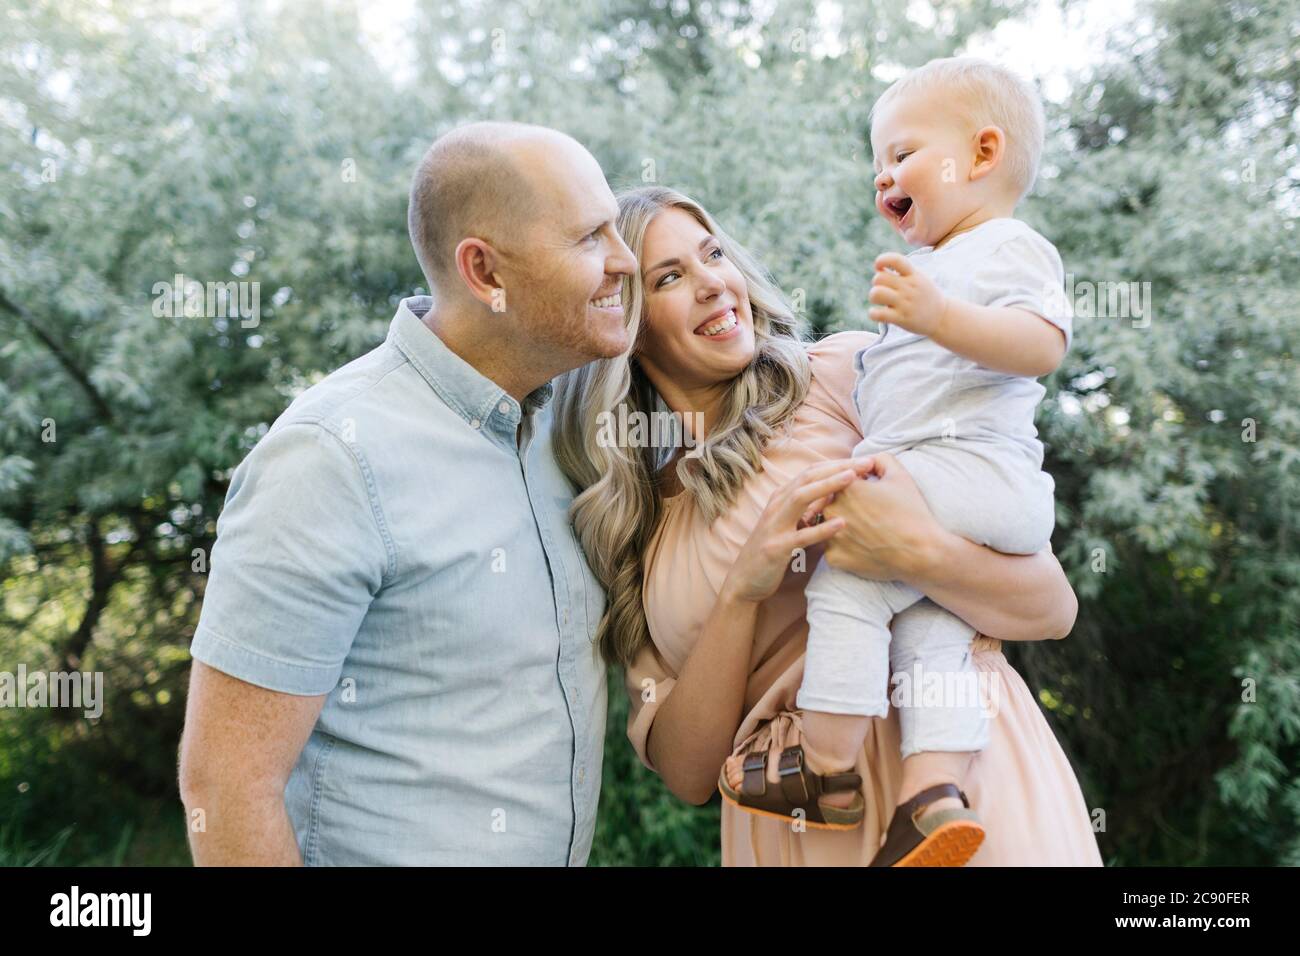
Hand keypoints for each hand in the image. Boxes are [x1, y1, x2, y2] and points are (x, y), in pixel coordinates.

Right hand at [720, 458, 876, 604]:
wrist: (744, 580)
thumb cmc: (772, 550)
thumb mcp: (790, 523)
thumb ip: (809, 508)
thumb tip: (835, 492)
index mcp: (781, 498)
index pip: (811, 472)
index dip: (837, 464)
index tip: (864, 461)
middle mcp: (776, 506)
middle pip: (808, 478)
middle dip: (838, 468)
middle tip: (867, 463)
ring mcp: (775, 526)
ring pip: (801, 497)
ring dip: (828, 485)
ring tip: (853, 479)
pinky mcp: (776, 549)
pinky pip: (801, 536)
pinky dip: (821, 529)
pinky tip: (842, 524)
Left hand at [822, 452, 949, 581]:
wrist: (920, 551)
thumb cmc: (911, 511)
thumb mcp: (899, 475)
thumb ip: (878, 459)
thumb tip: (865, 460)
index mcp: (845, 486)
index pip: (840, 480)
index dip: (856, 486)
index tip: (870, 494)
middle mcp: (832, 509)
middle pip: (831, 502)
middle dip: (845, 505)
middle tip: (868, 514)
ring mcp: (830, 535)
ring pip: (828, 526)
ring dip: (839, 526)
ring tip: (864, 531)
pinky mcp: (833, 557)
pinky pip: (831, 549)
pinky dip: (843, 548)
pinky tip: (861, 548)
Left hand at [868, 252, 946, 336]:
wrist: (942, 317)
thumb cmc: (925, 296)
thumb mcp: (919, 278)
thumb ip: (901, 271)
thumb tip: (878, 268)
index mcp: (913, 275)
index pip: (896, 260)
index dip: (882, 260)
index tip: (879, 267)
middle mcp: (909, 287)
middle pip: (879, 278)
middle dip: (876, 283)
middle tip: (883, 289)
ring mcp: (905, 303)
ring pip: (876, 293)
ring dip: (873, 296)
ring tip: (880, 301)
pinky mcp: (902, 318)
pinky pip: (878, 314)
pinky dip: (873, 314)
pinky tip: (878, 314)